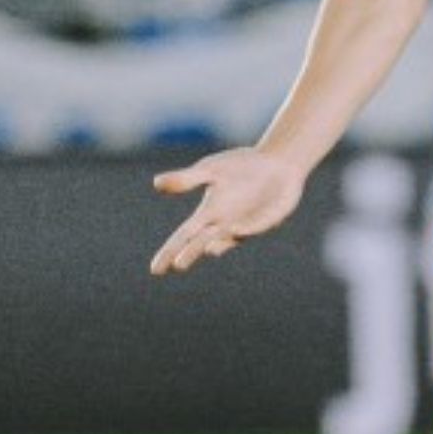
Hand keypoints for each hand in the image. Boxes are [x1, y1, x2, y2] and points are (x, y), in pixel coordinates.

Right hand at [149, 147, 307, 275]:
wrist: (277, 163)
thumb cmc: (240, 167)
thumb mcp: (210, 169)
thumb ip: (186, 179)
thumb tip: (156, 183)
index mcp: (208, 214)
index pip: (183, 236)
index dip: (170, 252)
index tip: (155, 270)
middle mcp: (224, 224)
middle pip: (202, 242)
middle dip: (191, 253)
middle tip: (178, 265)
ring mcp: (246, 225)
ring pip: (229, 239)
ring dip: (219, 244)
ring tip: (208, 249)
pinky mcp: (267, 221)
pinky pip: (254, 227)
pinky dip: (244, 228)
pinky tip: (235, 228)